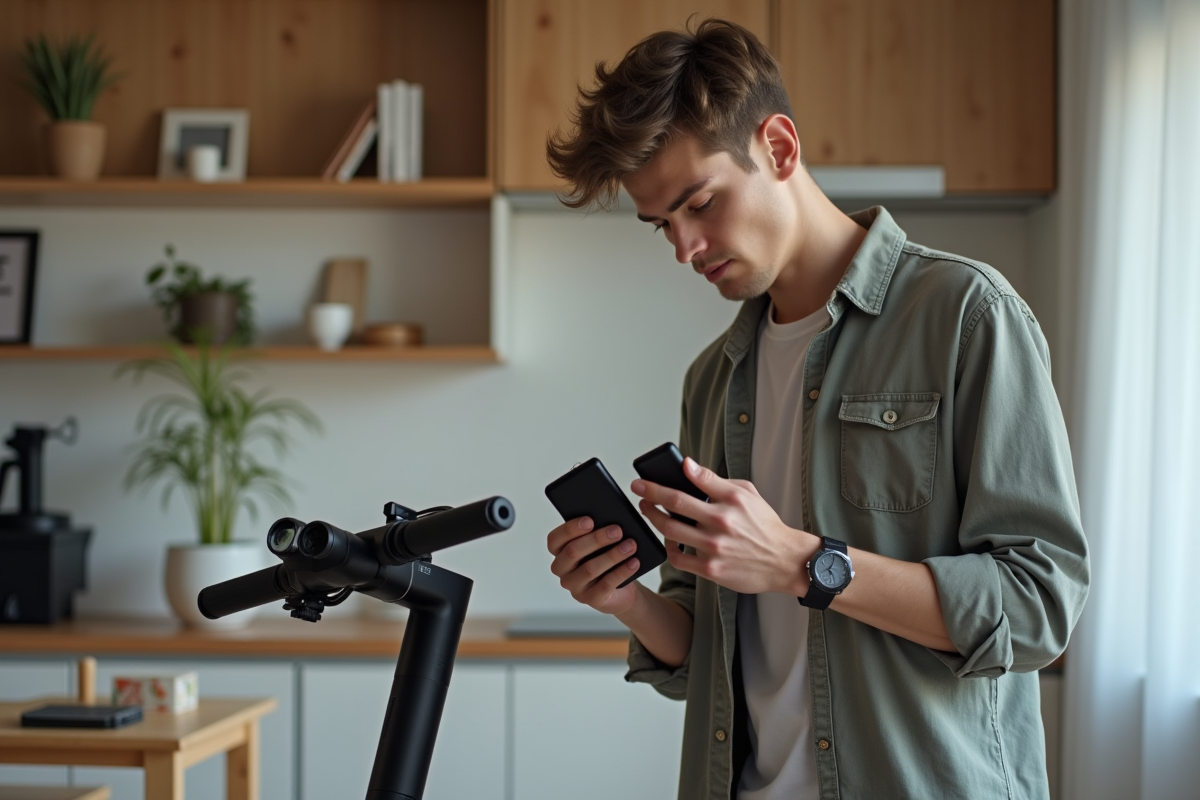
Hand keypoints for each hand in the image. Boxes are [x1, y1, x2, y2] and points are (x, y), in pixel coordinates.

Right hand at [547, 517, 641, 614]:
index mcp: (559, 551)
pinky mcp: (591, 599)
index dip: (570, 529)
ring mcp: (575, 587)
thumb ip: (596, 532)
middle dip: (597, 539)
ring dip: (612, 555)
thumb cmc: (606, 558)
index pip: (555, 539)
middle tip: (617, 531)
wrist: (621, 588)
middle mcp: (562, 570)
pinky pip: (606, 584)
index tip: (590, 520)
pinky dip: (622, 572)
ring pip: (590, 569)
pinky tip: (633, 562)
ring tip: (630, 545)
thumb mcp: (599, 544)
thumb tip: (608, 523)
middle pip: (573, 552)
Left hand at [632, 458, 814, 595]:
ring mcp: (714, 546)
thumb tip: (688, 467)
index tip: (645, 477)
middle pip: (674, 502)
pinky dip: (668, 548)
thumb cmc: (764, 525)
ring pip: (670, 529)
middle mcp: (721, 520)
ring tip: (648, 511)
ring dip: (654, 518)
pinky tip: (668, 540)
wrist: (783, 560)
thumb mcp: (747, 493)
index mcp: (731, 499)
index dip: (664, 477)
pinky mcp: (711, 568)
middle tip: (638, 489)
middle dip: (650, 494)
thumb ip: (716, 480)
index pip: (693, 479)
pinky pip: (678, 557)